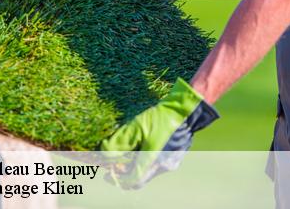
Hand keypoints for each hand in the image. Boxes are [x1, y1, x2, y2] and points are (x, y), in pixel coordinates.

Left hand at [100, 78, 218, 188]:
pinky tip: (139, 149)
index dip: (118, 179)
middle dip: (124, 173)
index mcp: (154, 160)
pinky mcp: (175, 157)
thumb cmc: (161, 116)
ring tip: (125, 155)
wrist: (186, 110)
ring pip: (148, 171)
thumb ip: (119, 141)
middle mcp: (164, 166)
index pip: (133, 179)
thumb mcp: (136, 126)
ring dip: (134, 166)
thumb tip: (104, 152)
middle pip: (140, 177)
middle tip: (113, 166)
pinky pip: (156, 165)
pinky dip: (144, 161)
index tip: (107, 175)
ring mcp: (172, 162)